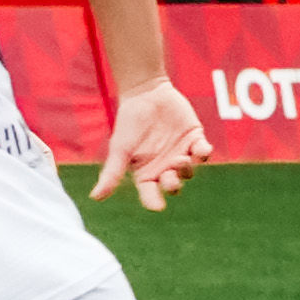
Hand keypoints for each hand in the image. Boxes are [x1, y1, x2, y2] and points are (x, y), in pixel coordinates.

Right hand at [86, 77, 209, 210]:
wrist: (145, 93)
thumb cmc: (129, 122)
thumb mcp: (119, 149)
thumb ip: (112, 173)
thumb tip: (95, 197)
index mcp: (147, 173)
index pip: (151, 194)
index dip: (154, 201)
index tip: (157, 206)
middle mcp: (165, 168)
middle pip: (173, 185)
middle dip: (173, 184)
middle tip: (170, 178)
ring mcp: (182, 154)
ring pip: (189, 171)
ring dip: (186, 169)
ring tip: (181, 159)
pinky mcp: (195, 139)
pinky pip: (203, 152)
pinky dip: (203, 153)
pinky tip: (200, 149)